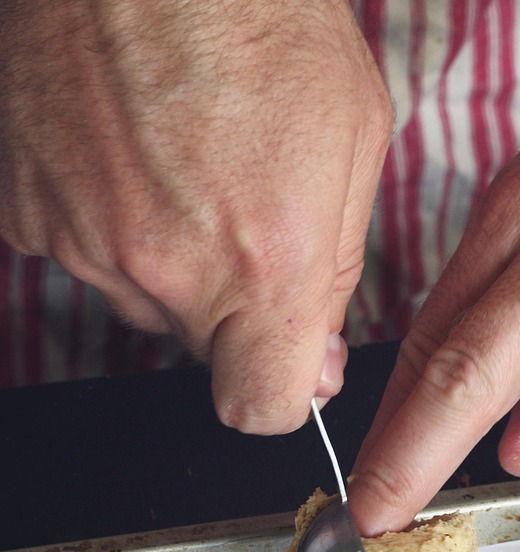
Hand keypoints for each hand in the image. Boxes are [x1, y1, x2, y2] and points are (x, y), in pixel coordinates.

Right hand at [0, 0, 392, 429]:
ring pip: (139, 297)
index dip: (280, 393)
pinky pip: (79, 248)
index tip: (288, 365)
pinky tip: (124, 146)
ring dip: (163, 253)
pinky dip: (102, 215)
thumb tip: (317, 361)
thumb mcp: (352, 140)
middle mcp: (165, 270)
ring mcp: (85, 241)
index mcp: (261, 268)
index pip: (261, 410)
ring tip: (180, 155)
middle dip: (228, 303)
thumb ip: (335, 270)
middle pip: (201, 348)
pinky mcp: (26, 210)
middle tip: (237, 204)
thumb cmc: (259, 13)